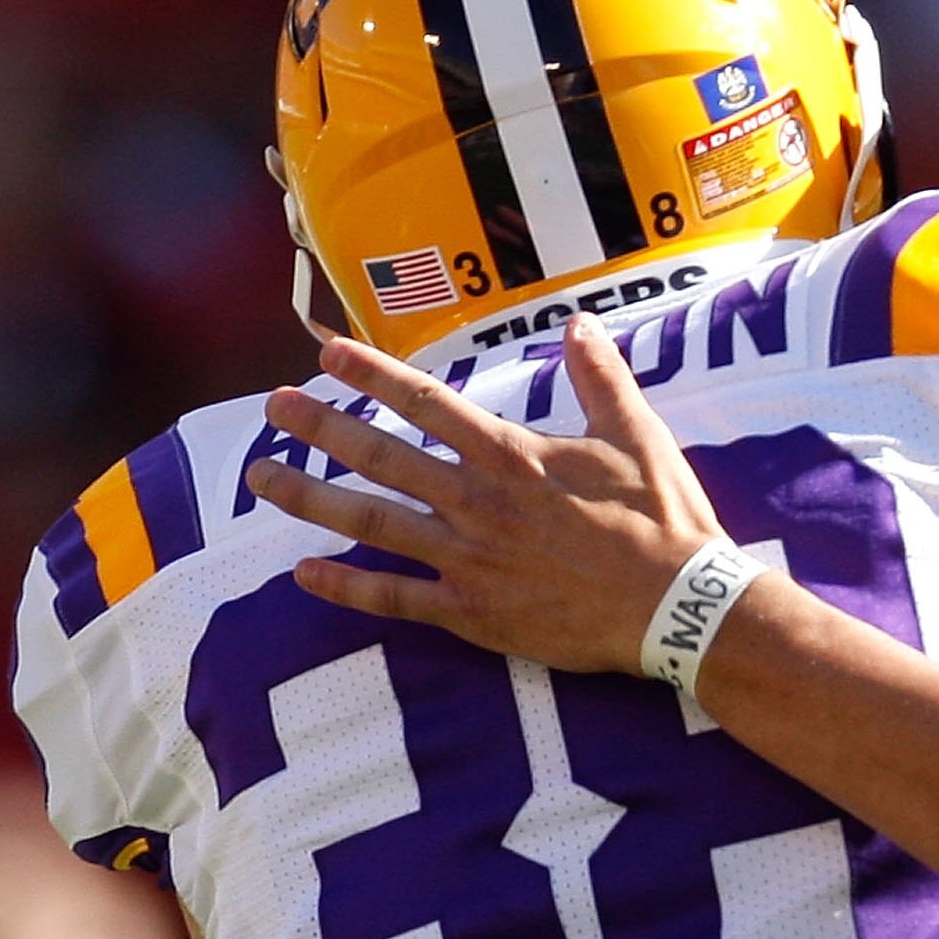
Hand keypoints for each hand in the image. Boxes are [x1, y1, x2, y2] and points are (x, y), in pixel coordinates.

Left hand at [244, 316, 725, 672]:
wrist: (675, 606)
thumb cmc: (662, 520)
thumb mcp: (638, 435)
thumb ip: (600, 378)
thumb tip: (579, 324)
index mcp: (509, 454)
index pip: (424, 402)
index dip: (371, 375)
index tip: (326, 356)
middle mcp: (475, 501)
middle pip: (381, 455)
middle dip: (321, 428)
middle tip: (273, 409)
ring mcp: (468, 560)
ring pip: (372, 522)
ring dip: (312, 499)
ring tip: (262, 480)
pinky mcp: (473, 614)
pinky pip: (397, 599)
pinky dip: (348, 588)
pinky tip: (305, 575)